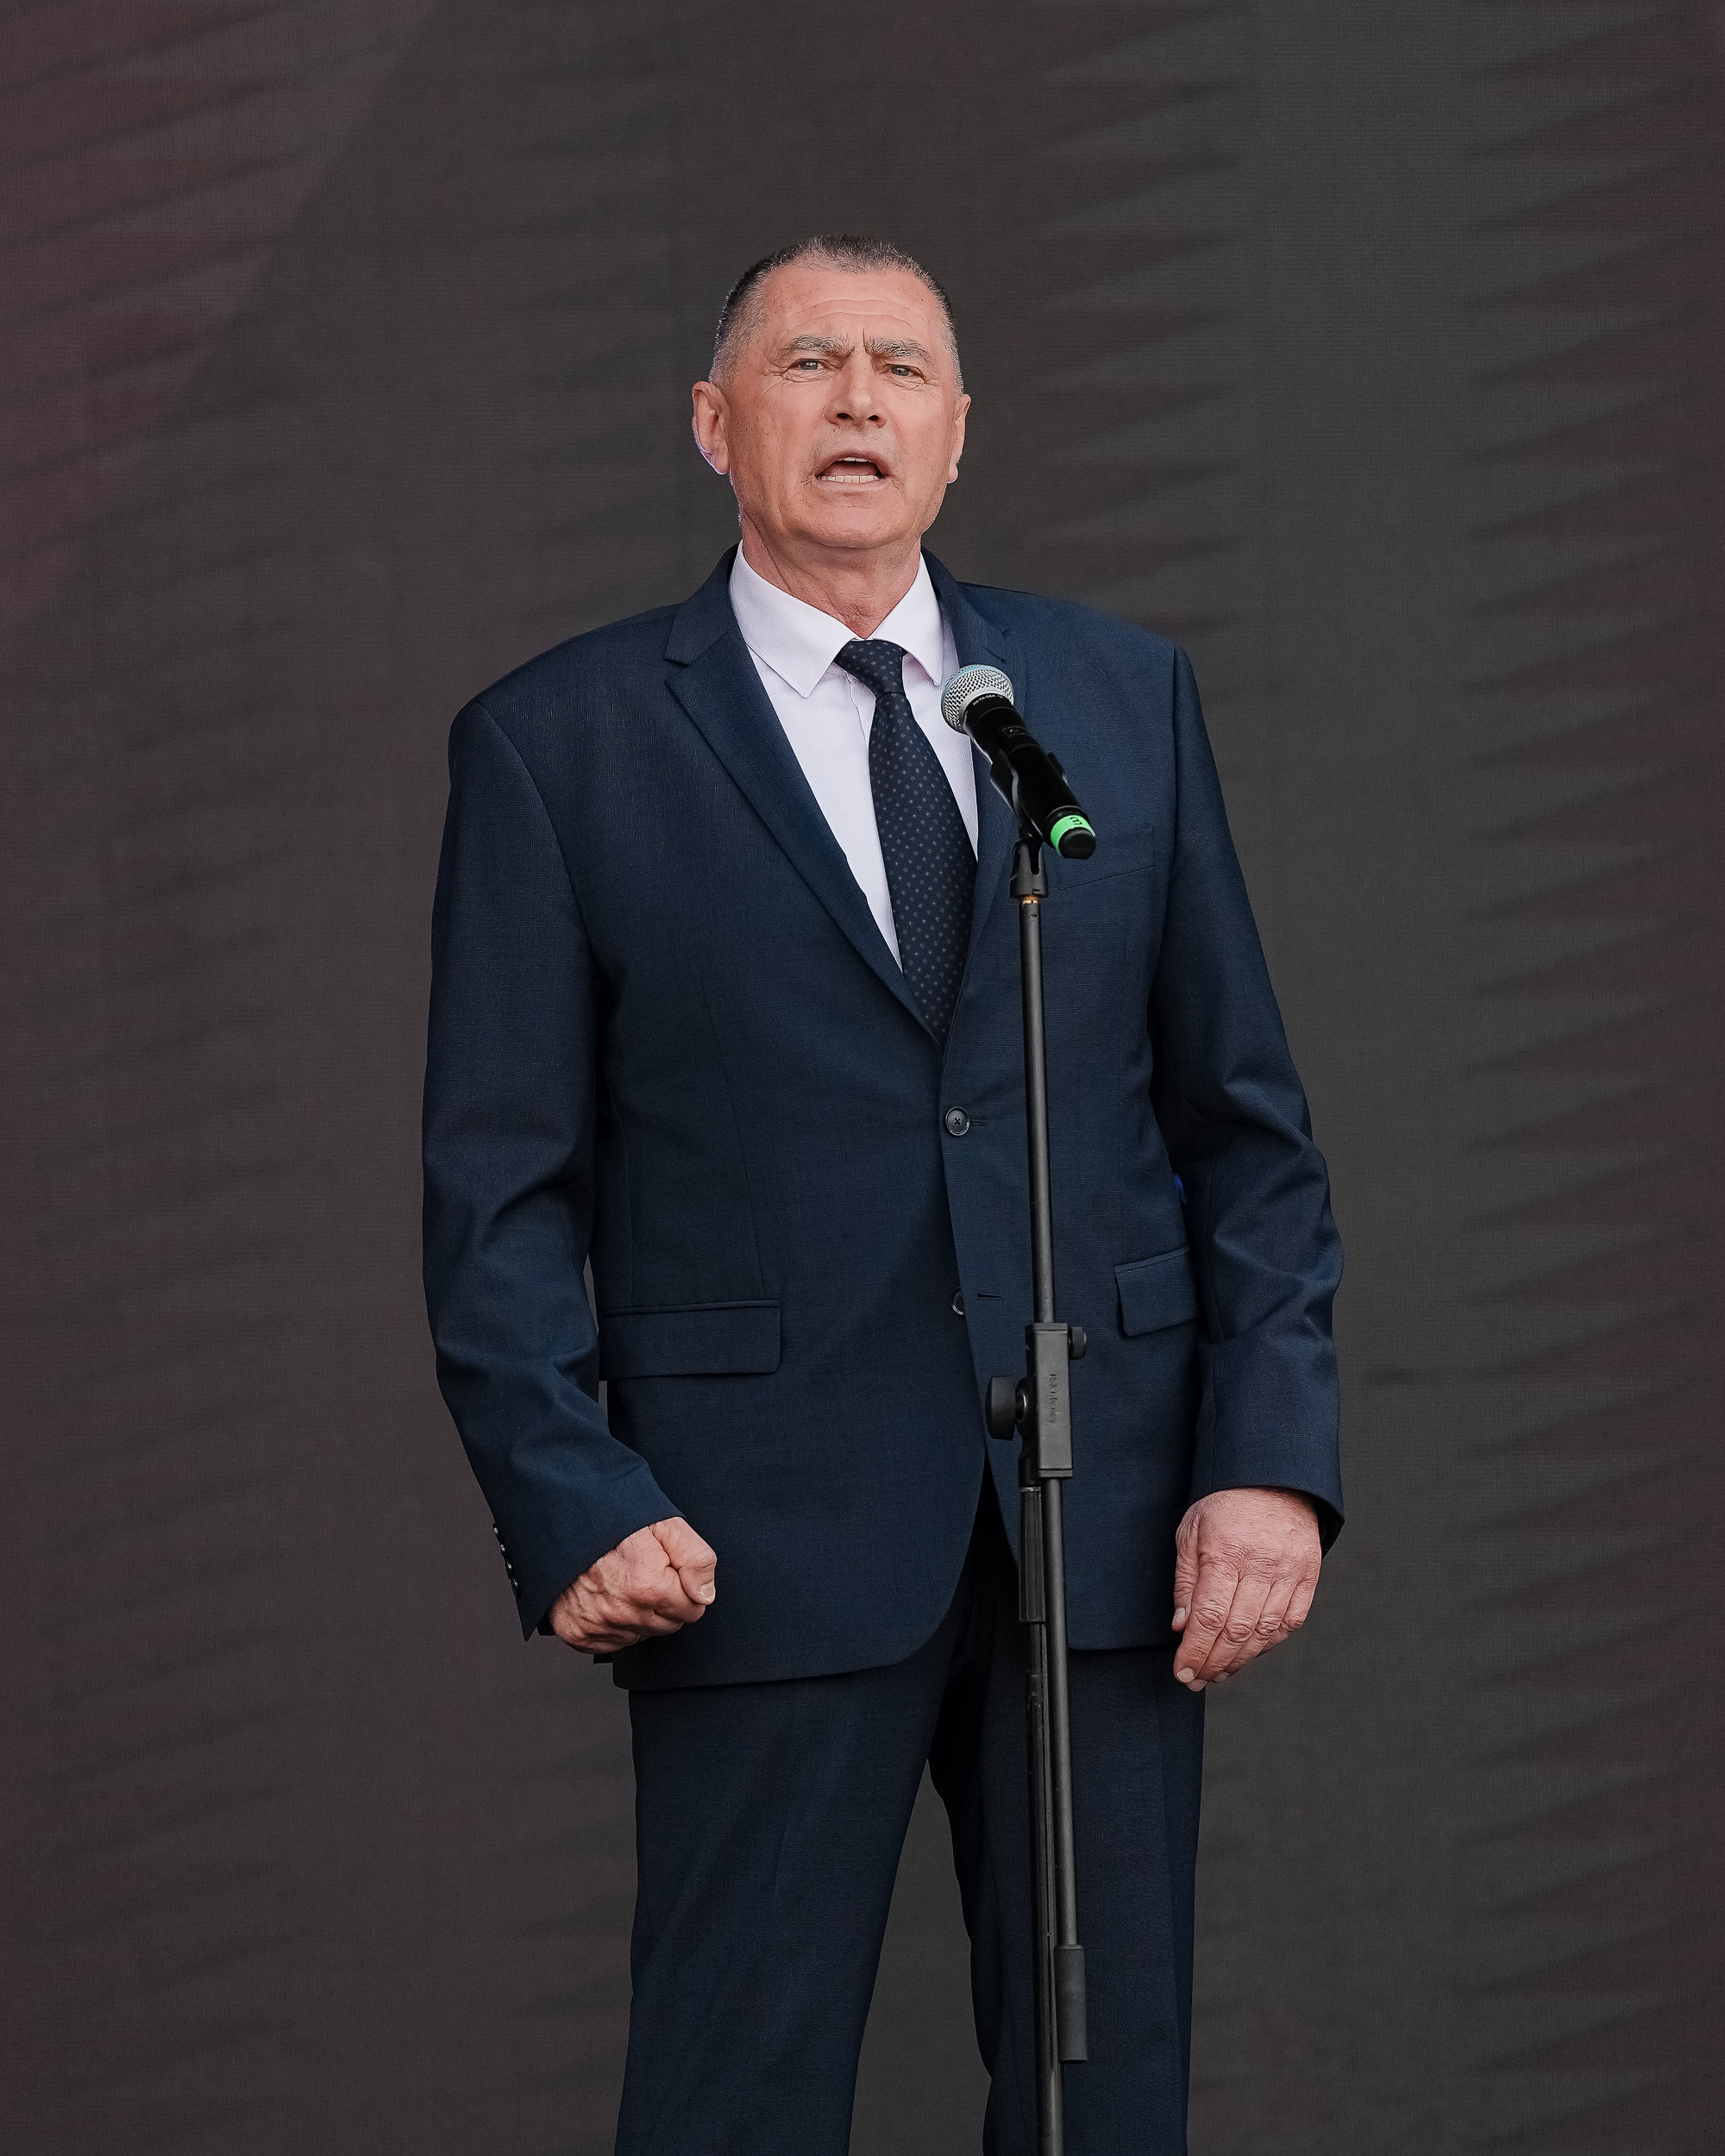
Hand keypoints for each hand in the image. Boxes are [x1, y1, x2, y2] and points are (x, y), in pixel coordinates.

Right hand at [548, 1517, 716, 1653]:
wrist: (565, 1519)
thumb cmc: (615, 1519)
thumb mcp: (666, 1525)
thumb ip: (696, 1559)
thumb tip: (705, 1595)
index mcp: (649, 1588)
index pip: (692, 1610)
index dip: (684, 1587)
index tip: (667, 1569)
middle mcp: (622, 1614)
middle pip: (667, 1625)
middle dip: (664, 1602)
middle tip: (644, 1572)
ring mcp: (597, 1626)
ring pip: (641, 1634)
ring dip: (638, 1614)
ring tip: (622, 1581)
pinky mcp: (577, 1633)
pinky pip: (612, 1643)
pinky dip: (613, 1624)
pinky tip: (606, 1596)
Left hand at [1171, 1487, 1320, 1691]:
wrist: (1272, 1477)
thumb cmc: (1225, 1504)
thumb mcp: (1191, 1532)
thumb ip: (1186, 1581)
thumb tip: (1181, 1626)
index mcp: (1227, 1552)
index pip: (1210, 1617)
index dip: (1196, 1651)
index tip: (1183, 1671)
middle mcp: (1262, 1565)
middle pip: (1238, 1631)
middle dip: (1214, 1662)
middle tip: (1197, 1679)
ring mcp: (1290, 1571)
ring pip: (1266, 1632)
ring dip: (1241, 1659)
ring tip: (1220, 1671)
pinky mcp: (1309, 1575)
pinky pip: (1291, 1621)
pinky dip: (1269, 1642)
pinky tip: (1250, 1650)